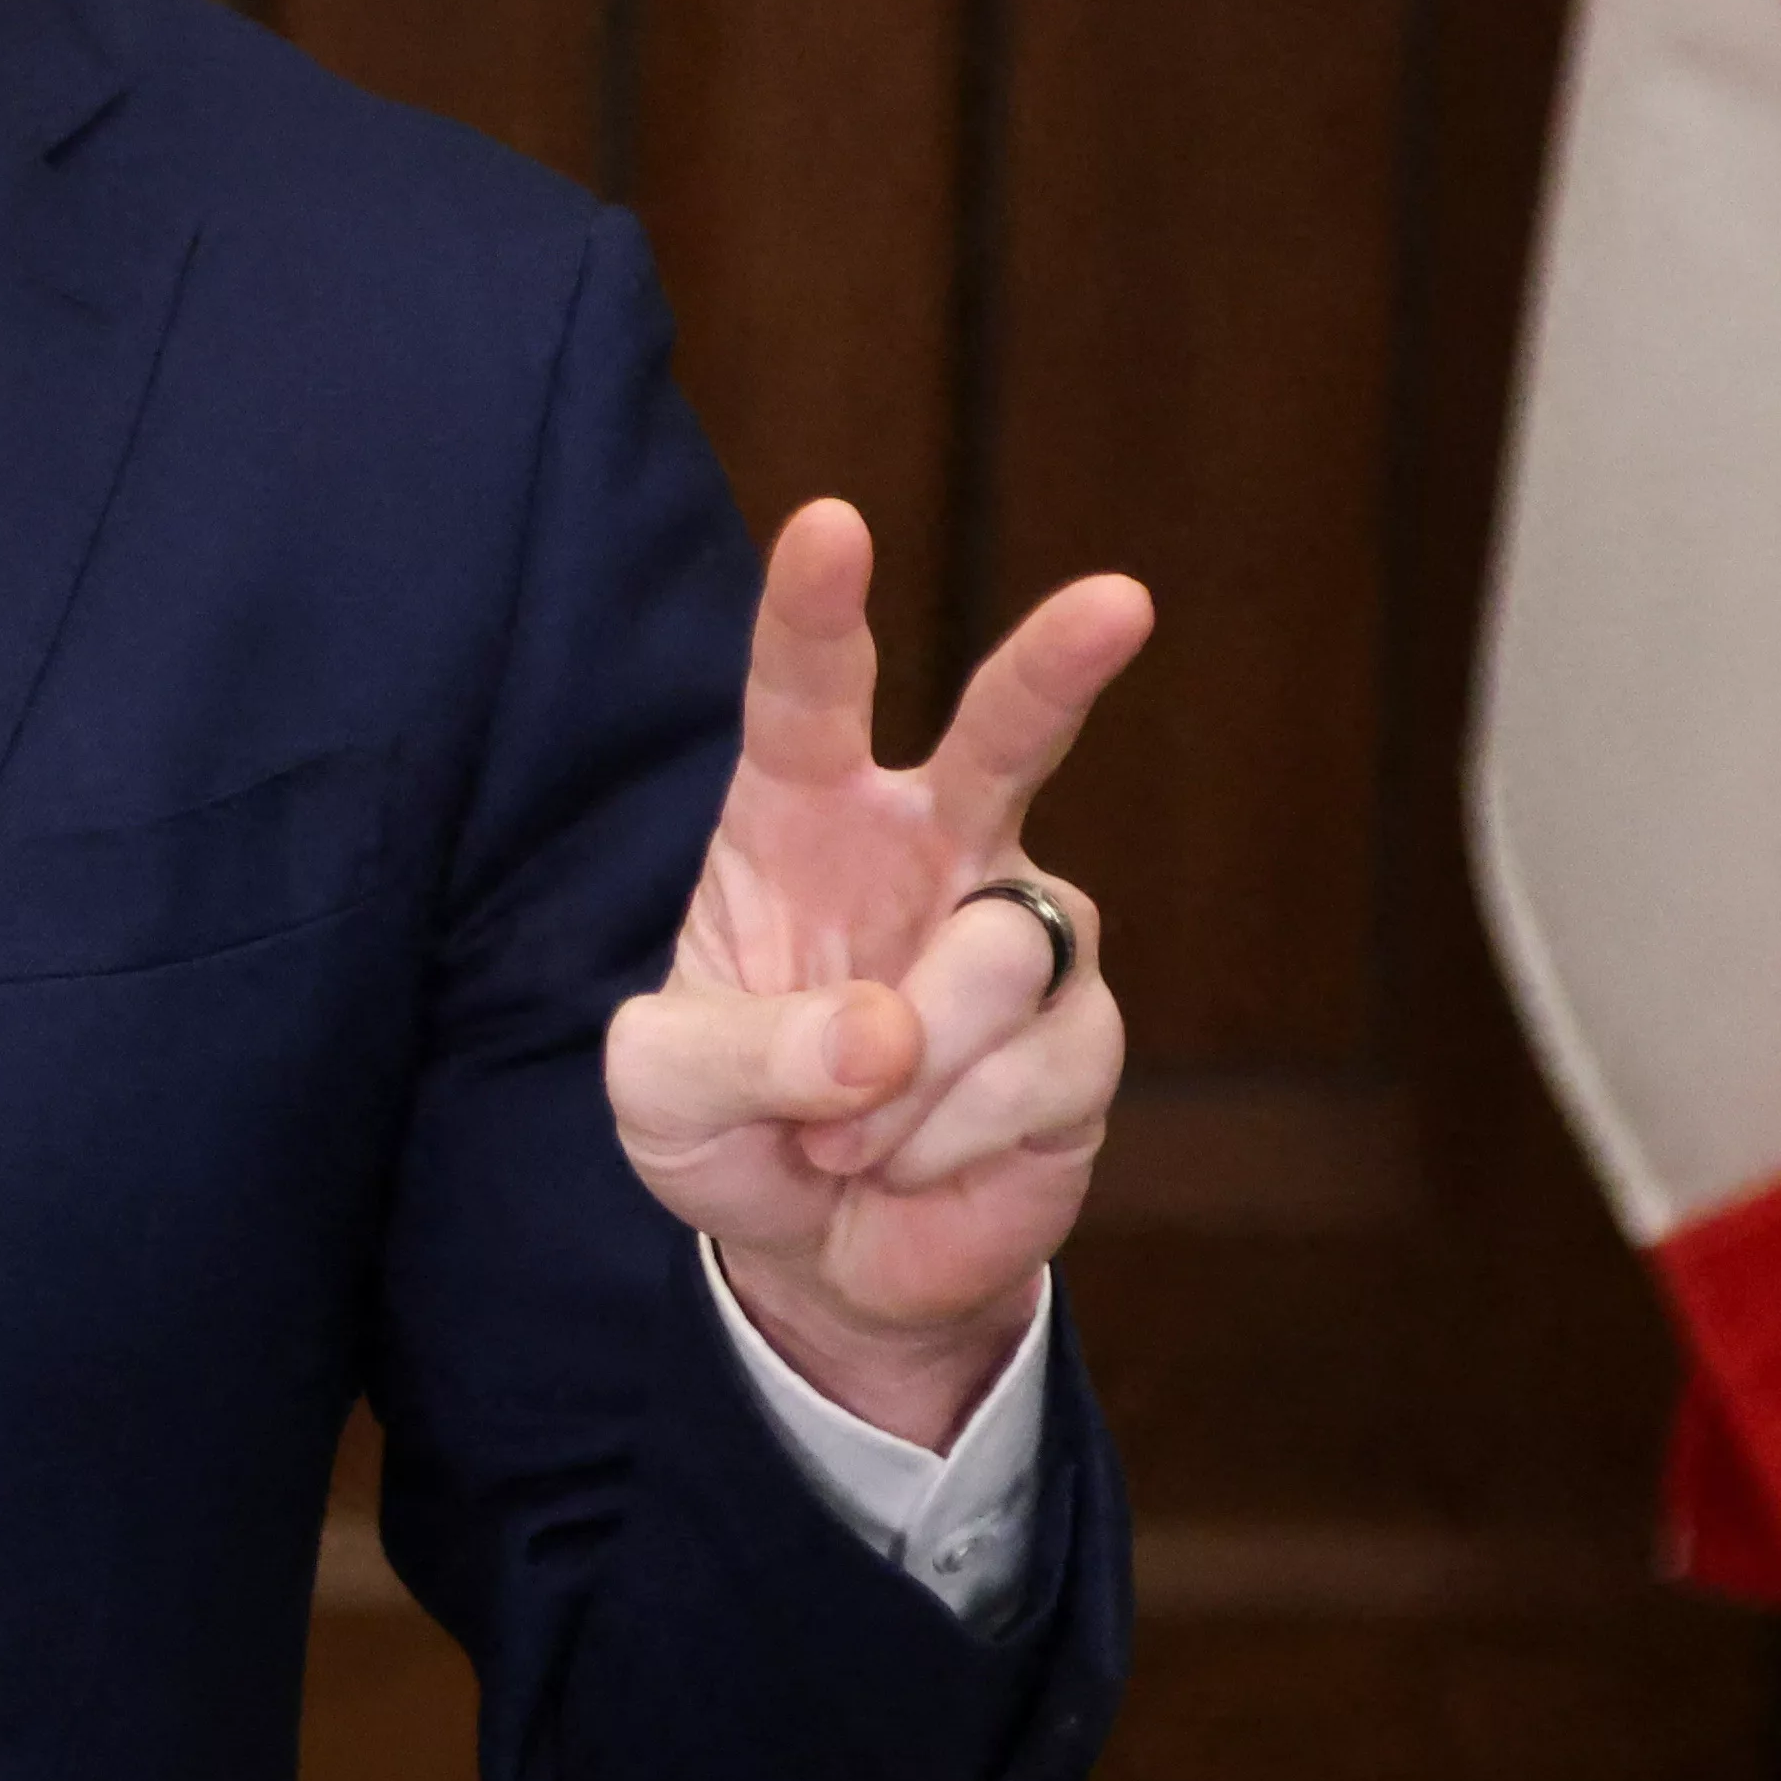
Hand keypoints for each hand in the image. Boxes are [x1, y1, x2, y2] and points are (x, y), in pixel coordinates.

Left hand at [601, 499, 1151, 1438]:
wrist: (820, 1254)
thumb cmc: (731, 1129)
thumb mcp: (663, 1093)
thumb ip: (737, 1052)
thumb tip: (881, 1033)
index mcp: (802, 813)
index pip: (807, 693)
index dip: (814, 609)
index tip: (829, 526)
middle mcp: (930, 845)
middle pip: (1005, 735)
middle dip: (1059, 667)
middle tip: (1118, 603)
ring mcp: (1019, 932)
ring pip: (995, 956)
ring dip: (904, 1073)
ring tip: (845, 1136)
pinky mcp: (1082, 1038)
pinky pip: (1031, 1071)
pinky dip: (943, 1140)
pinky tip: (909, 1164)